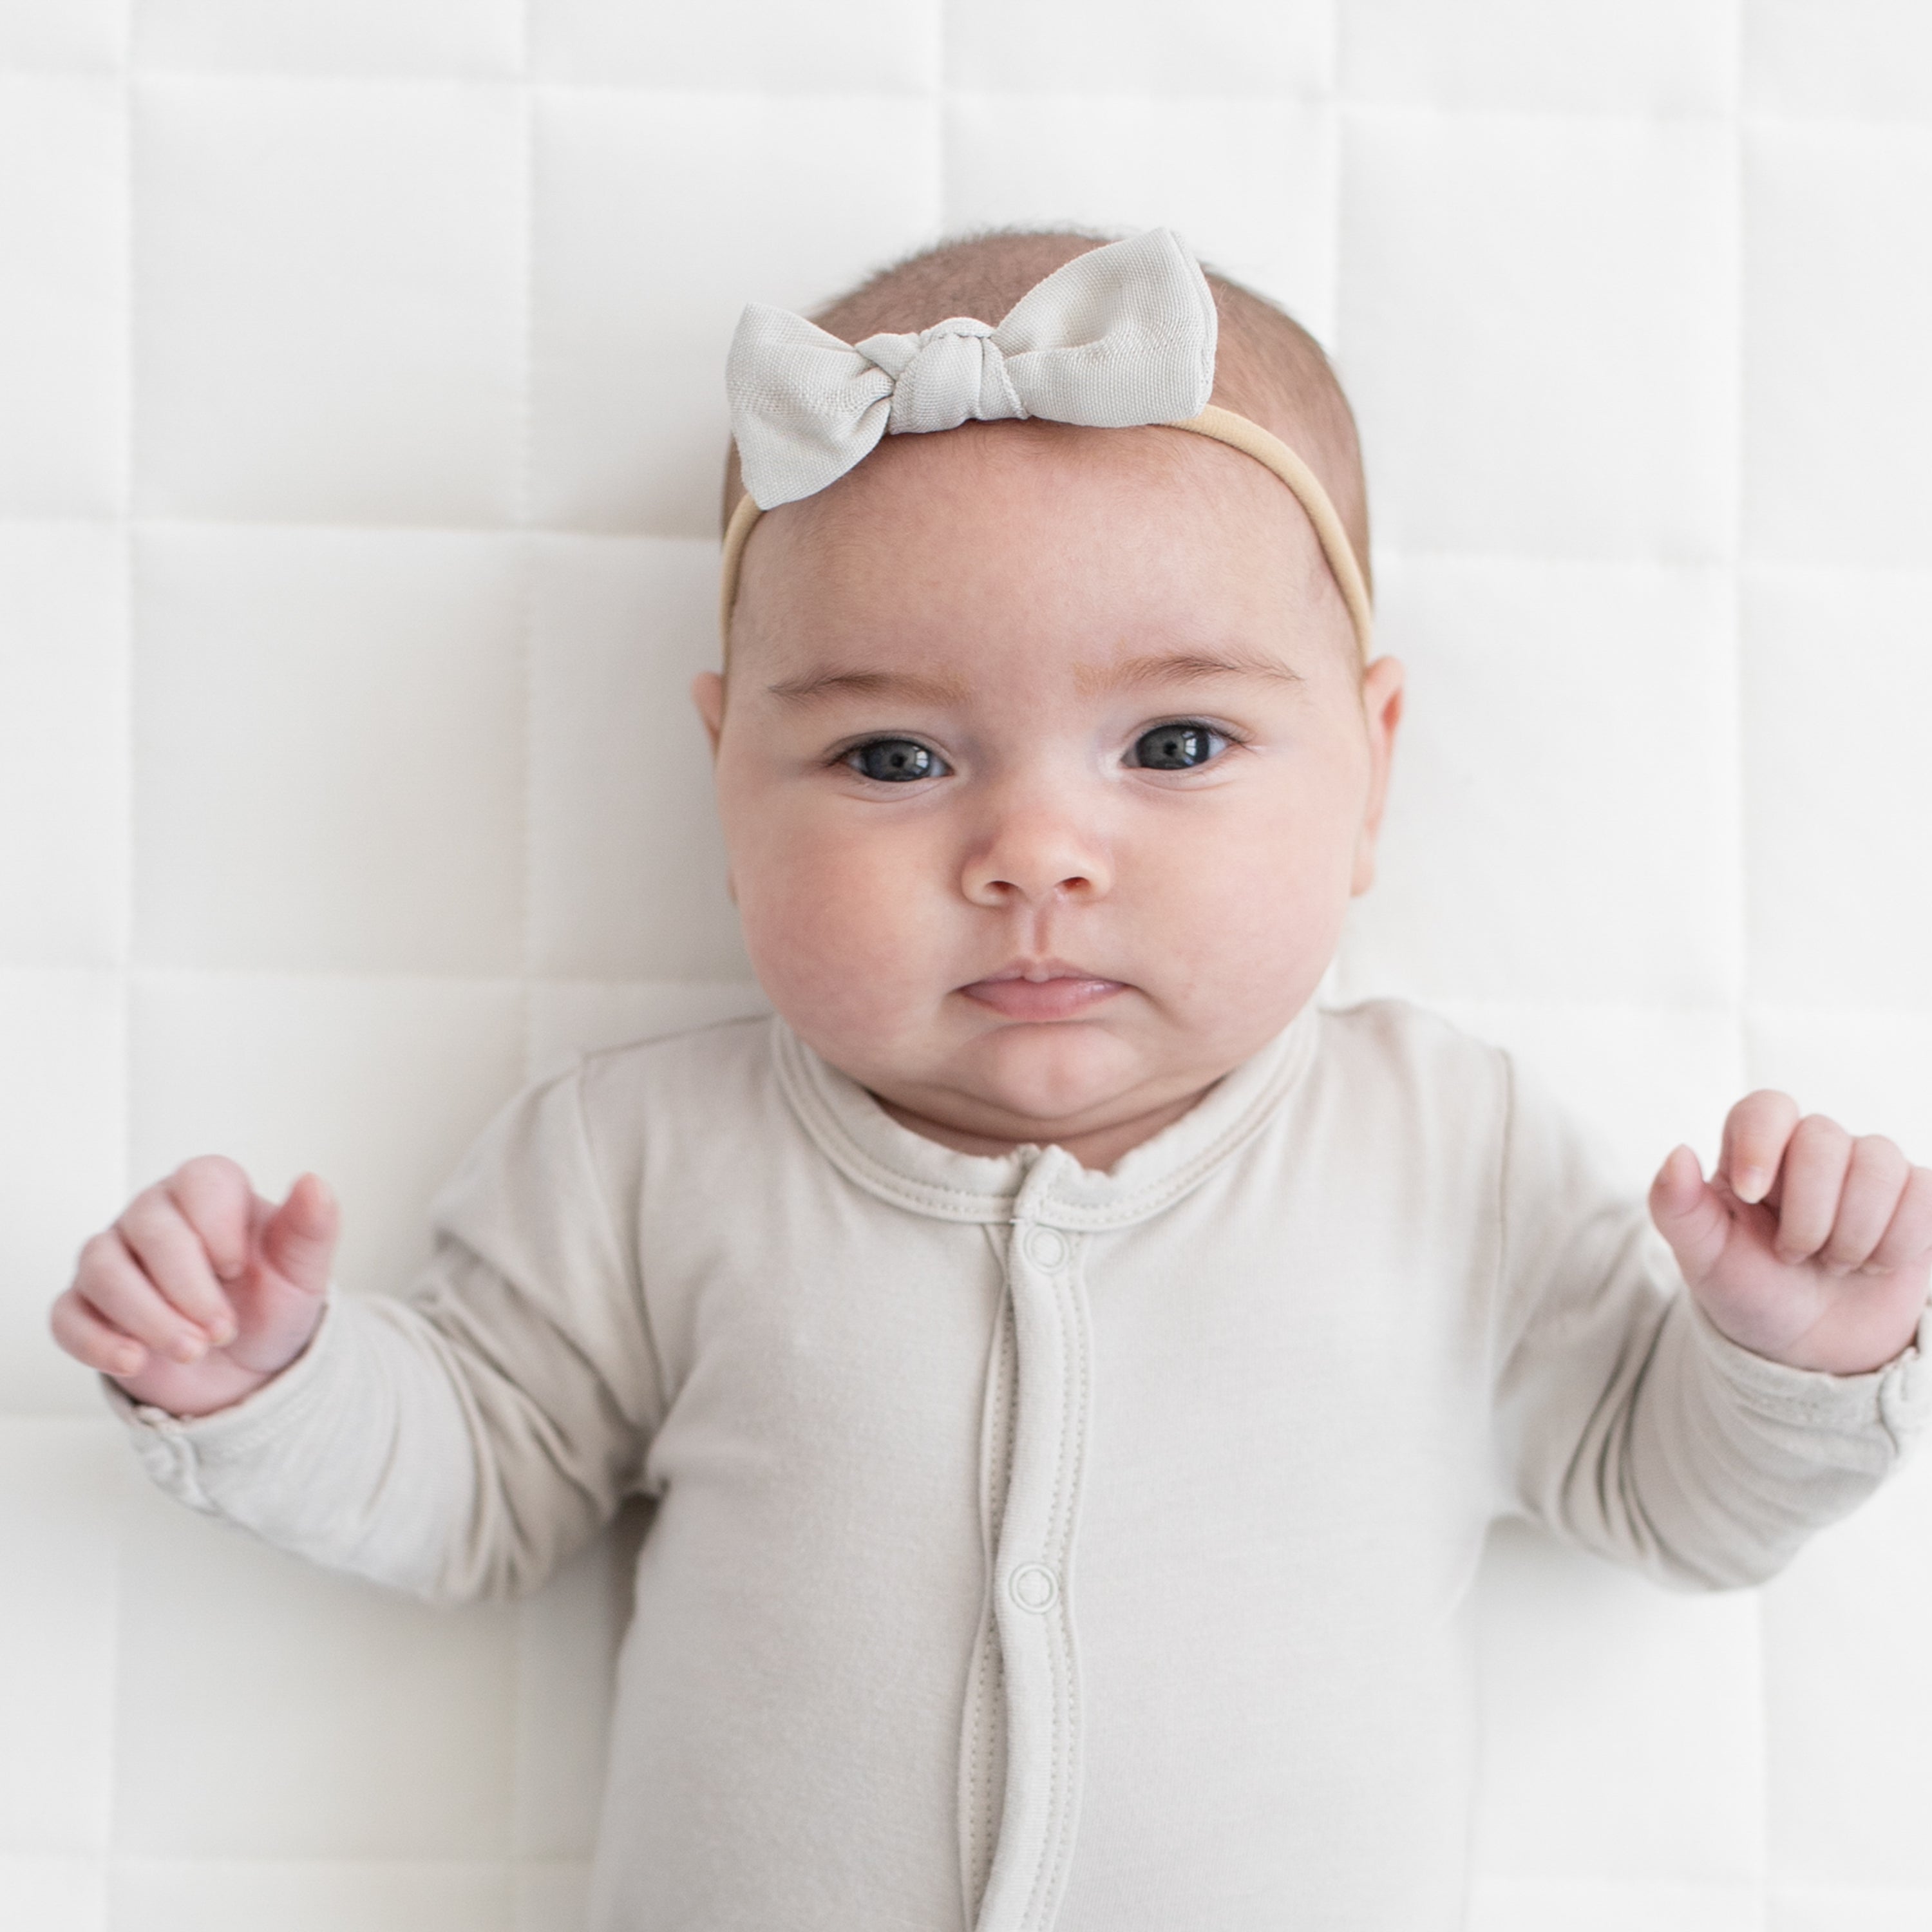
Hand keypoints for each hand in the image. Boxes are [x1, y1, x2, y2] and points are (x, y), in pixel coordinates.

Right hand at [50, 1157, 338, 1417]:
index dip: (216, 1224)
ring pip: (102, 1268)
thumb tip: (315, 1183)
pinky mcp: (86, 1308)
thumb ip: (311, 1227)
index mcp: (209, 1194)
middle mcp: (154, 1216)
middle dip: (186, 1286)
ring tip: (190, 1352)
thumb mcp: (302, 1271)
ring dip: (147, 1317)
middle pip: (150, 1228)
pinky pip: (68, 1315)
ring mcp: (113, 1259)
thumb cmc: (270, 1305)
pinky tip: (134, 1362)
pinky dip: (97, 1342)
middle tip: (221, 1332)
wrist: (246, 1368)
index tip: (238, 1269)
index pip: (200, 1179)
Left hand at [1649, 1093, 1931, 1374]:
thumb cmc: (1750, 1293)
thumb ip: (1676, 1207)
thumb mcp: (1702, 1259)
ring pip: (1881, 1162)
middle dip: (1810, 1213)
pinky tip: (1875, 1265)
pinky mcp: (1915, 1200)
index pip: (1766, 1108)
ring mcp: (1868, 1173)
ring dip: (1854, 1232)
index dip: (1762, 1142)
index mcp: (1754, 1155)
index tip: (1753, 1196)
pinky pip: (1926, 1193)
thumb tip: (1678, 1153)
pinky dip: (1900, 1241)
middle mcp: (1812, 1152)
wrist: (1809, 1349)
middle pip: (1824, 1137)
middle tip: (1794, 1256)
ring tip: (1833, 1265)